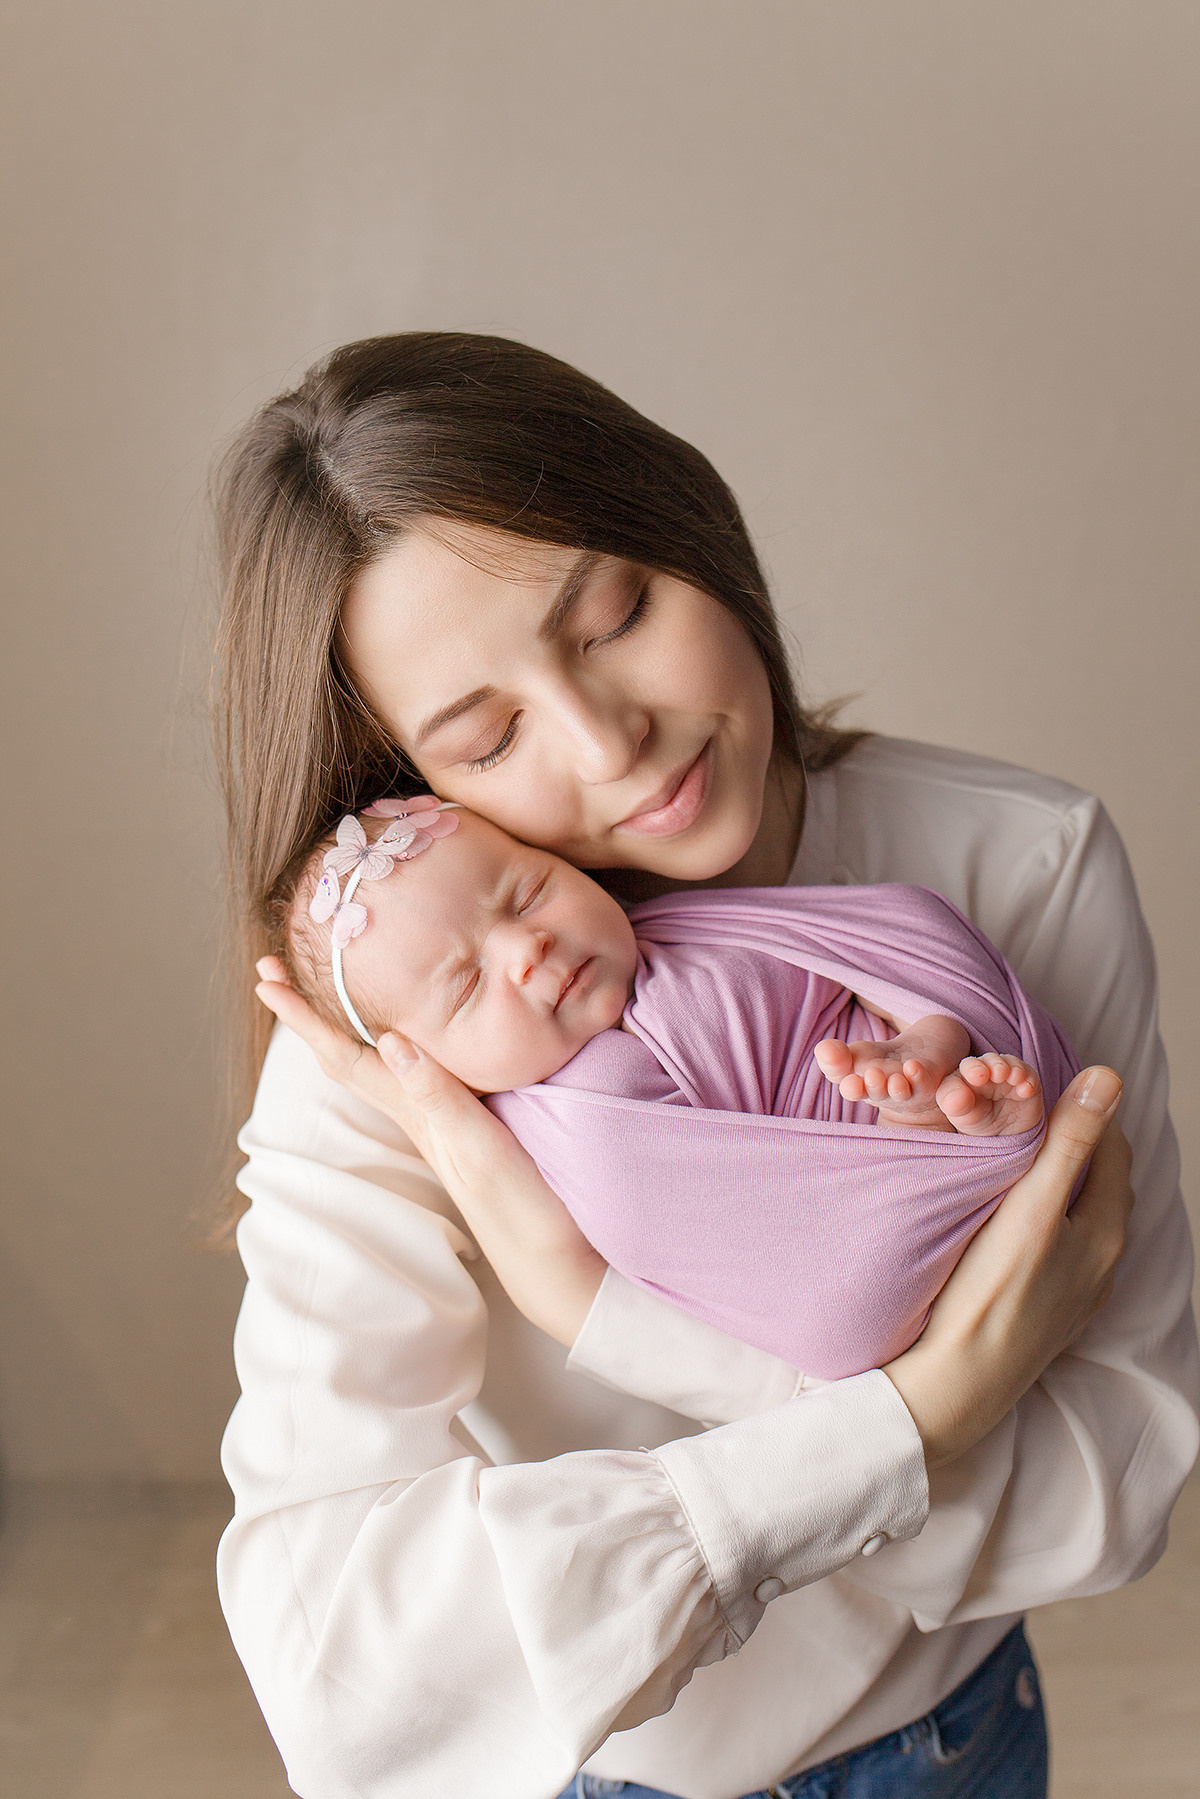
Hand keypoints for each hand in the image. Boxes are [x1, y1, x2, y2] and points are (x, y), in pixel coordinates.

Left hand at [255, 959, 606, 1345]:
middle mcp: (420, 1115)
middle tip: (276, 972)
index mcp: (418, 1114)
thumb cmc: (525, 1210)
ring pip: (376, 1065)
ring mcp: (441, 1124)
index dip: (305, 1018)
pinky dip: (394, 1043)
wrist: (554, 1265)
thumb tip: (391, 1039)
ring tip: (324, 994)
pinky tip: (404, 1038)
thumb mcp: (481, 1151)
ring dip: (344, 1027)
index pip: (346, 1056)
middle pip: (349, 1056)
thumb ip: (439, 1096)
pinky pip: (413, 1074)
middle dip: (310, 1015)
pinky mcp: (467, 1128)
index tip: (267, 979)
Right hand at [884, 1065, 1130, 1468]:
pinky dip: (1037, 1220)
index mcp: (1107, 1231)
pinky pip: (1052, 1248)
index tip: (1038, 1088)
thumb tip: (1109, 1078)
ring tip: (1008, 1159)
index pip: (1112, 1147)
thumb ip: (1069, 1143)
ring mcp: (1074, 1291)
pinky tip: (1003, 1221)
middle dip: (1068, 1144)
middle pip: (1095, 1181)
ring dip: (1051, 1184)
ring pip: (1073, 1217)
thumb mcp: (1032, 1208)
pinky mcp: (1044, 1311)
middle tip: (1019, 1115)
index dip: (1081, 1109)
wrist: (955, 1386)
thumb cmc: (990, 1296)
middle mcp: (1102, 1263)